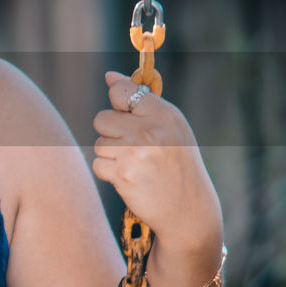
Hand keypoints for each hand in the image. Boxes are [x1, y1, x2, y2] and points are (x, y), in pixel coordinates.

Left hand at [92, 73, 220, 250]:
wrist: (188, 210)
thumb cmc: (176, 164)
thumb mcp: (170, 128)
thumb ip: (141, 101)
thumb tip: (109, 76)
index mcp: (165, 114)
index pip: (122, 91)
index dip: (118, 104)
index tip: (129, 116)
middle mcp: (151, 130)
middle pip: (102, 118)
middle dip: (111, 133)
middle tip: (134, 148)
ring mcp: (136, 152)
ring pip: (99, 143)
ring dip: (110, 155)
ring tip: (135, 165)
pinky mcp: (123, 174)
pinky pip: (98, 164)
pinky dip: (108, 173)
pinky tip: (129, 178)